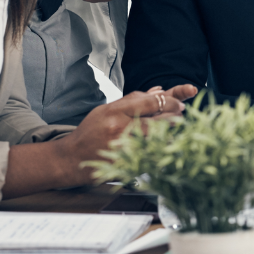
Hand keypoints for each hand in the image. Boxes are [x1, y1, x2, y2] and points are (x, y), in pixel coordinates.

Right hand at [58, 85, 197, 183]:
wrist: (71, 159)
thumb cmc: (91, 131)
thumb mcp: (107, 109)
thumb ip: (133, 100)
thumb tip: (159, 89)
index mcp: (114, 111)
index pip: (149, 102)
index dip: (169, 99)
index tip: (180, 101)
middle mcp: (120, 128)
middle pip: (157, 118)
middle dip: (174, 113)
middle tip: (182, 111)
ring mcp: (124, 148)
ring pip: (158, 137)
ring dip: (171, 130)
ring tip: (177, 125)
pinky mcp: (126, 164)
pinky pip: (151, 154)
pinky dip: (161, 147)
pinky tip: (167, 144)